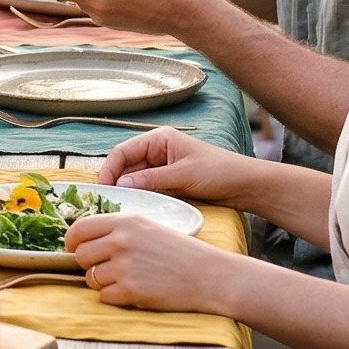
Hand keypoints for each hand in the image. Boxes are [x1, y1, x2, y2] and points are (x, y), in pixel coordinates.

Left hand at [66, 213, 237, 312]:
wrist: (209, 275)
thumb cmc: (180, 252)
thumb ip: (117, 230)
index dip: (72, 242)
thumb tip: (83, 239)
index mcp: (125, 221)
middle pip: (80, 255)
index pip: (79, 229)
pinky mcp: (130, 290)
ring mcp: (125, 266)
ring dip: (104, 282)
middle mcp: (122, 240)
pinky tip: (135, 291)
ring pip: (90, 278)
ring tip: (128, 278)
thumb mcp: (148, 227)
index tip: (75, 249)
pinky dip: (116, 297)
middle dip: (90, 264)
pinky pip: (104, 297)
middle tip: (110, 268)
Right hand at [96, 126, 260, 207]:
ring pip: (135, 181)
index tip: (102, 187)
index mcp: (159, 140)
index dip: (109, 168)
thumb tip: (122, 185)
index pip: (123, 151)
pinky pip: (147, 191)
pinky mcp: (168, 184)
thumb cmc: (219, 172)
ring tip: (119, 208)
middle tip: (107, 203)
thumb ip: (151, 179)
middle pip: (126, 167)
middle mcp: (157, 152)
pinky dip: (140, 199)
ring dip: (128, 193)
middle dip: (116, 183)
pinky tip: (136, 209)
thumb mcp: (183, 175)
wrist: (246, 186)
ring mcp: (162, 169)